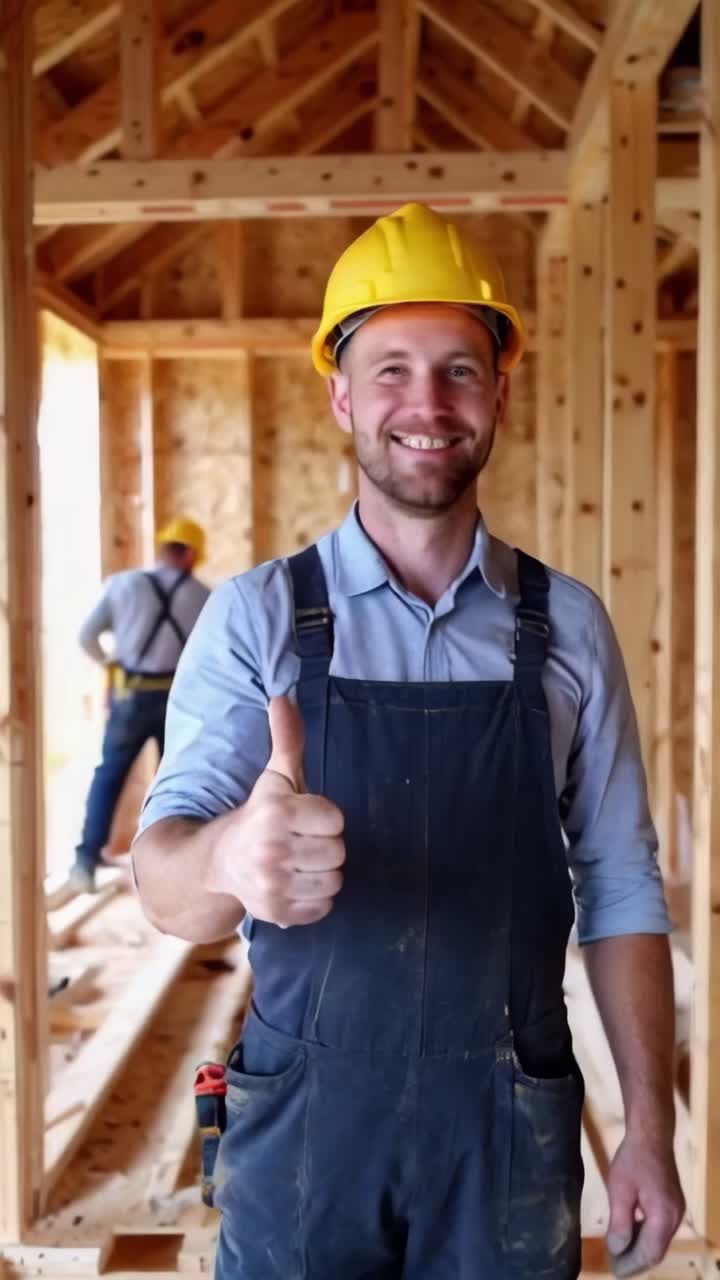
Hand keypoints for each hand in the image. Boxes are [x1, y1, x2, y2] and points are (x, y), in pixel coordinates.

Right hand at [210, 695, 344, 926]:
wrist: (220, 861)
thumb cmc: (260, 814)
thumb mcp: (276, 776)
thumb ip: (287, 738)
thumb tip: (283, 697)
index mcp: (275, 812)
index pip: (335, 819)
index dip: (324, 817)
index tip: (305, 818)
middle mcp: (271, 849)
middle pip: (338, 851)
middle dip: (325, 846)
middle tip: (302, 842)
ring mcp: (272, 884)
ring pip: (334, 880)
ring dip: (322, 872)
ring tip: (300, 863)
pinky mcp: (276, 913)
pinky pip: (324, 907)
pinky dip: (315, 899)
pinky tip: (296, 884)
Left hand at [606, 1132, 684, 1275]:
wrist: (651, 1134)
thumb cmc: (632, 1159)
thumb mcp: (620, 1190)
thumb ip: (620, 1222)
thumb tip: (617, 1250)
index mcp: (663, 1215)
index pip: (650, 1253)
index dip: (632, 1265)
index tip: (615, 1271)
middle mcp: (675, 1217)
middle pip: (657, 1250)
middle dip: (636, 1260)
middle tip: (615, 1266)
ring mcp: (676, 1210)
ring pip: (659, 1240)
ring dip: (640, 1249)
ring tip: (619, 1253)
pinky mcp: (673, 1203)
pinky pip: (660, 1229)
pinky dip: (646, 1236)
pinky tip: (630, 1234)